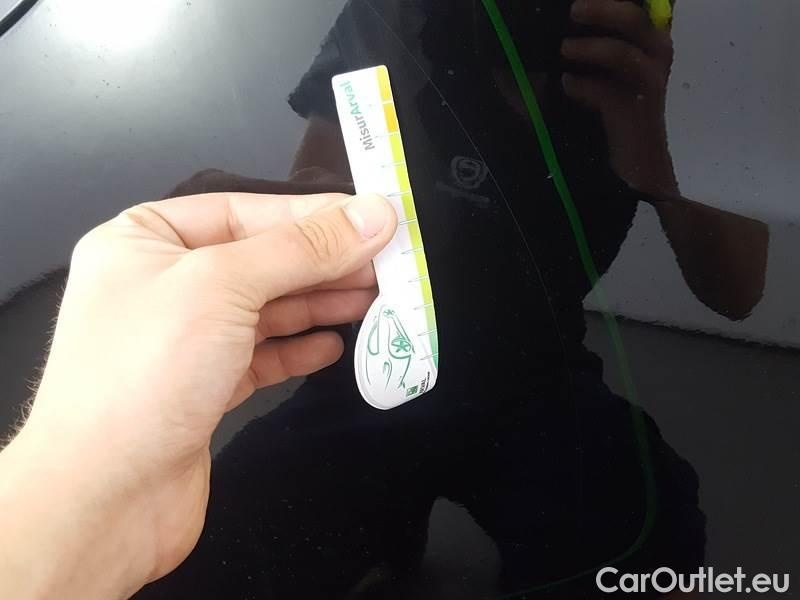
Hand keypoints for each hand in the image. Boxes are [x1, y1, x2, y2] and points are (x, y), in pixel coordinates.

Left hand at [0, 192, 396, 598]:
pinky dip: (299, 348)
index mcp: (147, 239)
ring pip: (267, 308)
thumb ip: (303, 248)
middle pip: (263, 259)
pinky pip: (262, 354)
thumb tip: (375, 214)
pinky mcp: (204, 387)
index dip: (316, 215)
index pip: (247, 211)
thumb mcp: (225, 286)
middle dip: (326, 263)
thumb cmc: (146, 374)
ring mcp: (184, 339)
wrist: (103, 499)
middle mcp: (164, 282)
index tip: (377, 219)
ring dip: (322, 303)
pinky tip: (334, 345)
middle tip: (390, 265)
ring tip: (376, 300)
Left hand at [562, 0, 678, 196]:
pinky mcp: (636, 114)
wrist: (635, 167)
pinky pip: (609, 93)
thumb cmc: (612, 118)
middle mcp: (654, 58)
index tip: (577, 1)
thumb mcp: (597, 78)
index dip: (612, 2)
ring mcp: (648, 85)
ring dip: (592, 48)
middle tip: (574, 10)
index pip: (637, 9)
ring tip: (564, 50)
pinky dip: (584, 87)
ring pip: (626, 54)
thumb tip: (531, 43)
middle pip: (638, 18)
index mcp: (647, 43)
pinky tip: (568, 86)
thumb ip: (579, 55)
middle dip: (605, 9)